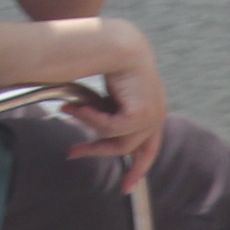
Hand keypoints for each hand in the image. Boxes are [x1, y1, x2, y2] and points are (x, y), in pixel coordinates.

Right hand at [63, 62, 169, 191]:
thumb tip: (94, 140)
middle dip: (98, 151)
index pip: (148, 148)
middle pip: (129, 149)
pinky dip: (93, 119)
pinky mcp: (144, 113)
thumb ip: (109, 117)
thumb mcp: (111, 97)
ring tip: (71, 109)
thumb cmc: (110, 62)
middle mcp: (158, 114)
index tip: (124, 187)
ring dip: (90, 127)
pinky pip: (112, 129)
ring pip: (117, 141)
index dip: (137, 169)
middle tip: (73, 153)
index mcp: (153, 110)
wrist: (115, 42)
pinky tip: (79, 106)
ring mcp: (154, 115)